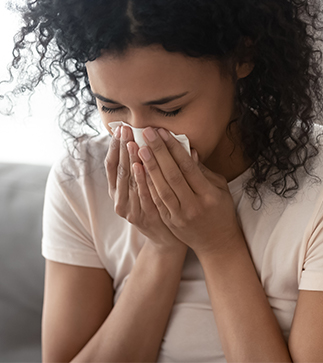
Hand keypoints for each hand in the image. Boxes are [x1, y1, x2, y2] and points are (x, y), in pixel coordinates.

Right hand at [104, 125, 186, 253]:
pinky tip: (140, 166)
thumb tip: (152, 137)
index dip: (114, 146)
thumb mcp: (147, 186)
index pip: (111, 164)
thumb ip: (146, 165)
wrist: (167, 238)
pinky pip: (140, 195)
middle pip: (118, 169)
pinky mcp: (141, 218)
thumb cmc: (159, 206)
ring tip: (132, 142)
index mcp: (118, 190)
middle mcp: (119, 200)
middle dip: (122, 147)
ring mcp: (129, 210)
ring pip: (128, 181)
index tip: (119, 128)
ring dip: (130, 160)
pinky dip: (140, 180)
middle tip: (125, 129)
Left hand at [138, 127, 240, 256]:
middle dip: (158, 152)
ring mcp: (180, 216)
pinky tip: (138, 170)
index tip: (163, 132)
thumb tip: (188, 150)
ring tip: (138, 148)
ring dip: (148, 167)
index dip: (174, 149)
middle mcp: (194, 205)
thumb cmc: (220, 210)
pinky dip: (147, 185)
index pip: (188, 167)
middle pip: (172, 175)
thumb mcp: (219, 188)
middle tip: (147, 134)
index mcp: (209, 194)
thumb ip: (203, 171)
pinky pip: (156, 201)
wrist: (217, 243)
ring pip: (161, 189)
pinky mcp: (169, 222)